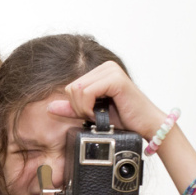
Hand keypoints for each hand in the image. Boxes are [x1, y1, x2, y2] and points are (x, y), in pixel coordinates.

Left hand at [46, 61, 164, 139]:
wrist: (146, 127)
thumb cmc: (124, 121)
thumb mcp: (92, 114)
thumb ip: (72, 108)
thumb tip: (49, 106)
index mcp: (99, 72)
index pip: (71, 88)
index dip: (76, 106)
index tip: (92, 115)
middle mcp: (105, 67)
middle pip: (71, 88)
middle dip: (79, 108)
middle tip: (97, 116)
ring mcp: (111, 70)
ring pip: (76, 90)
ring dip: (84, 109)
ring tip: (101, 115)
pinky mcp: (115, 78)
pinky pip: (86, 92)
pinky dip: (89, 107)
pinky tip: (103, 114)